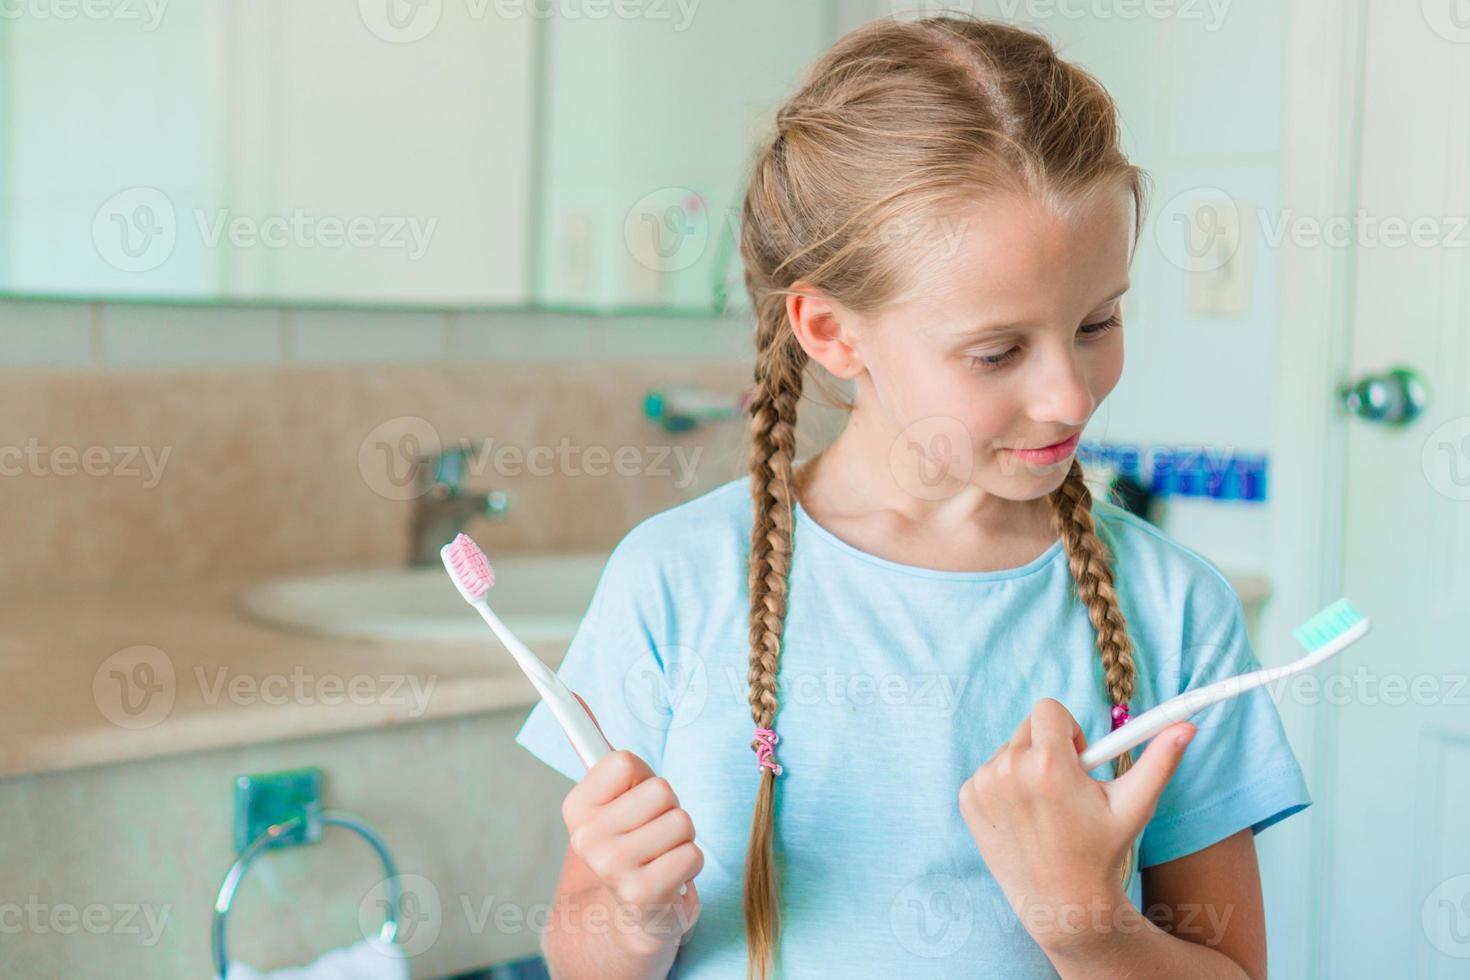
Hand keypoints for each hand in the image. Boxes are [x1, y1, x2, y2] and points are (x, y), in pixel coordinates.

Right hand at [561, 746, 703, 956]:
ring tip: (661, 859)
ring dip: (682, 841)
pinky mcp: (643, 894)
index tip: (635, 800)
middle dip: (669, 810)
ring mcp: (613, 868)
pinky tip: (670, 880)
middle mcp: (587, 838)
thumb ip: (596, 752)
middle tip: (653, 836)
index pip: (625, 761)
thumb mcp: (605, 804)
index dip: (643, 778)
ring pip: (682, 821)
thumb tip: (574, 695)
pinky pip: (692, 854)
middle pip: (662, 789)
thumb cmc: (623, 852)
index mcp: (577, 808)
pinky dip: (690, 866)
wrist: (616, 927)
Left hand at [957, 697, 1194, 954]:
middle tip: (1065, 787)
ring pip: (1009, 749)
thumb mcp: (1134, 806)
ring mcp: (984, 785)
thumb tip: (1186, 726)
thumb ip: (1160, 761)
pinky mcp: (968, 799)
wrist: (1062, 901)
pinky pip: (989, 770)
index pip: (1049, 710)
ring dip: (1027, 766)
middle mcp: (1008, 769)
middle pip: (1029, 727)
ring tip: (1046, 806)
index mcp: (1047, 764)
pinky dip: (1006, 785)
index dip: (1068, 731)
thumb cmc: (1102, 851)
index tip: (1077, 758)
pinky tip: (1024, 815)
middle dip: (1049, 747)